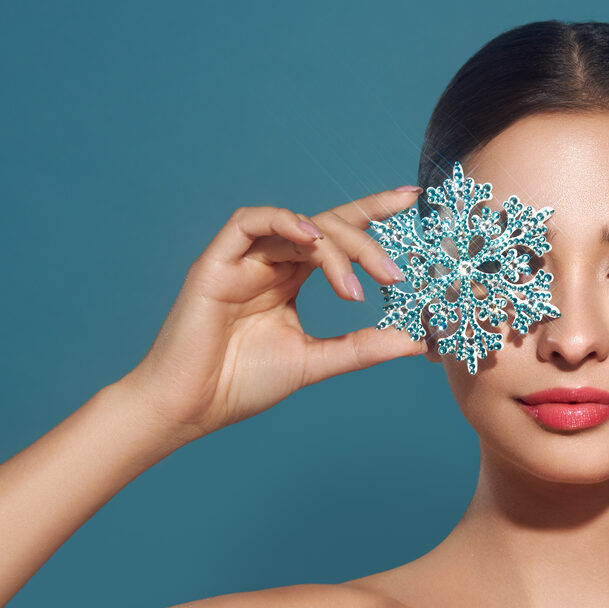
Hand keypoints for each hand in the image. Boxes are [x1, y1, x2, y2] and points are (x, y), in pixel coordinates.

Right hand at [120, 187, 424, 439]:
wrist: (190, 408)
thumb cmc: (242, 384)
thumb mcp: (316, 361)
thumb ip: (362, 347)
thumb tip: (417, 342)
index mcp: (290, 278)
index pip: (337, 235)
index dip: (372, 212)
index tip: (412, 199)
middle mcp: (269, 262)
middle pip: (326, 228)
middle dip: (366, 243)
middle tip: (395, 274)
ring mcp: (242, 260)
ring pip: (298, 227)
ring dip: (334, 248)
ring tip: (355, 285)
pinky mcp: (215, 262)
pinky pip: (249, 222)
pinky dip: (284, 222)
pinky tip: (312, 239)